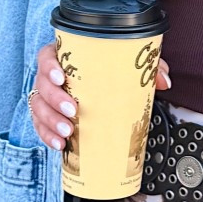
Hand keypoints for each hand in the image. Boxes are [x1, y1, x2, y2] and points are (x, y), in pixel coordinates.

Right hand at [27, 40, 170, 150]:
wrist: (104, 87)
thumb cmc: (109, 72)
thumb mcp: (128, 67)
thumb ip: (147, 68)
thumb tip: (163, 81)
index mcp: (64, 57)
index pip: (48, 56)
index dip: (50, 66)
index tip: (61, 78)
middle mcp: (51, 77)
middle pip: (42, 85)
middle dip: (54, 99)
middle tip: (73, 111)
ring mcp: (47, 97)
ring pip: (39, 107)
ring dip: (51, 121)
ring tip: (68, 132)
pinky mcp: (47, 117)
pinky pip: (40, 126)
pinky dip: (48, 136)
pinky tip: (60, 145)